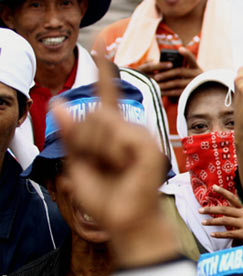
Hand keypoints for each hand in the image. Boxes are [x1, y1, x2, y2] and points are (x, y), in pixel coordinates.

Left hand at [54, 59, 177, 266]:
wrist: (124, 220)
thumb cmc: (105, 198)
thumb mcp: (78, 162)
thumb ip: (71, 134)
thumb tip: (59, 104)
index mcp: (115, 135)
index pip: (107, 101)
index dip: (103, 78)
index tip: (101, 54)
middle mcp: (131, 132)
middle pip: (94, 113)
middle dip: (85, 139)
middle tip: (99, 165)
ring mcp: (142, 139)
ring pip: (103, 121)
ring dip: (97, 148)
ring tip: (114, 169)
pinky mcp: (150, 148)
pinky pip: (119, 134)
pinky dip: (113, 152)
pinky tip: (125, 167)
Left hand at [138, 48, 202, 97]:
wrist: (202, 96)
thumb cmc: (190, 82)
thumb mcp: (190, 74)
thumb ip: (179, 68)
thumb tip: (163, 67)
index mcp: (196, 68)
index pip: (191, 59)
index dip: (186, 54)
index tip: (180, 49)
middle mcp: (197, 76)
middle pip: (179, 72)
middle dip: (166, 74)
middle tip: (156, 76)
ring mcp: (194, 85)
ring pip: (176, 82)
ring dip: (164, 83)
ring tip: (155, 84)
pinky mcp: (190, 93)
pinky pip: (177, 92)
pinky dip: (167, 92)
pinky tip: (160, 92)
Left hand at [199, 186, 242, 243]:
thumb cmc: (240, 227)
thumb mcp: (237, 217)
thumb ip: (230, 211)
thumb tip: (213, 206)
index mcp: (242, 209)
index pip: (232, 198)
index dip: (223, 192)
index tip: (213, 187)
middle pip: (225, 210)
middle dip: (211, 210)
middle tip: (200, 211)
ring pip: (225, 221)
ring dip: (212, 221)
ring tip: (203, 222)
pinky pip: (229, 234)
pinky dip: (219, 234)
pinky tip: (211, 234)